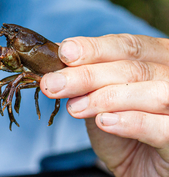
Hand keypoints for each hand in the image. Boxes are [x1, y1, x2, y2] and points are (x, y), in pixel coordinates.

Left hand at [40, 34, 168, 175]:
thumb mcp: (99, 101)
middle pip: (134, 68)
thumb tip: (57, 67)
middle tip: (54, 83)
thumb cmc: (121, 131)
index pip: (128, 46)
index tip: (65, 52)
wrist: (139, 169)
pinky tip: (103, 122)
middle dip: (88, 75)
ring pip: (151, 92)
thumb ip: (87, 84)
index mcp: (157, 61)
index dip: (95, 48)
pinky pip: (161, 127)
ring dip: (105, 97)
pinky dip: (129, 121)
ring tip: (74, 108)